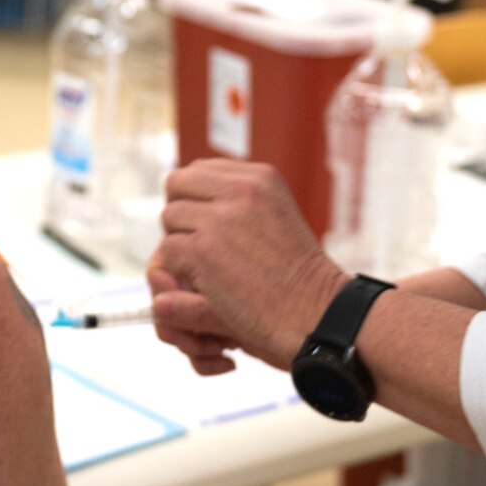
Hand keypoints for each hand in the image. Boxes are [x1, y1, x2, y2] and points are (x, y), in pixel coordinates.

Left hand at [150, 160, 346, 371]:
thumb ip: (240, 203)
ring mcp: (219, 219)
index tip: (207, 226)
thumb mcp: (276, 218)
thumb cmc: (298, 277)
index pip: (200, 170)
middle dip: (180, 215)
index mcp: (260, 178)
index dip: (194, 199)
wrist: (317, 314)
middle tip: (199, 246)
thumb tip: (188, 197)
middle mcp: (241, 190)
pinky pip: (167, 251)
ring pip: (169, 218)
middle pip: (177, 185)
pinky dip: (179, 271)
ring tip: (208, 269)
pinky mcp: (202, 252)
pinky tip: (207, 286)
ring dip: (180, 245)